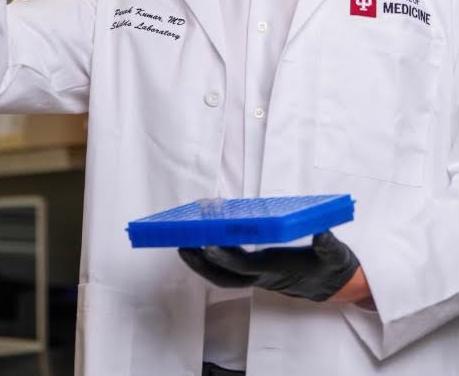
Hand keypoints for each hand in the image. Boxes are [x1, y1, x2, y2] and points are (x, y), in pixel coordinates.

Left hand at [178, 230, 362, 302]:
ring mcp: (259, 275)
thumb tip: (322, 232)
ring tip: (184, 243)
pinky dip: (215, 257)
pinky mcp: (259, 271)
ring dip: (203, 262)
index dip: (224, 257)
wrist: (338, 286)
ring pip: (224, 275)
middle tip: (181, 244)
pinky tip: (205, 241)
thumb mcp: (335, 254)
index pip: (244, 267)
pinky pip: (231, 268)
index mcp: (276, 270)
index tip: (206, 244)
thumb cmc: (334, 267)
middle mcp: (263, 276)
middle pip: (225, 277)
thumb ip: (329, 244)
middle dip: (202, 263)